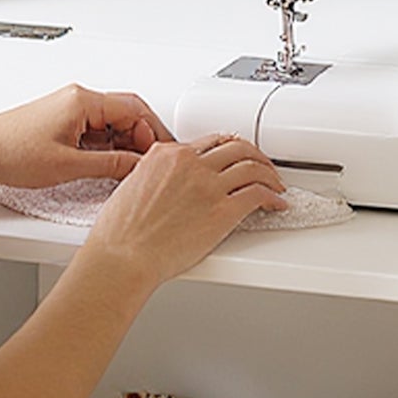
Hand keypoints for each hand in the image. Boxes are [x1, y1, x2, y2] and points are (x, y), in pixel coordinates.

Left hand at [0, 84, 174, 190]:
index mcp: (83, 100)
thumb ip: (110, 166)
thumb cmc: (10, 151)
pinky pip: (95, 130)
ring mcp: (68, 109)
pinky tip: (107, 166)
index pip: (135, 110)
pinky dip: (106, 147)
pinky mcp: (60, 122)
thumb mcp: (69, 165)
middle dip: (142, 138)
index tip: (160, 155)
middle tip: (150, 163)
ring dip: (124, 144)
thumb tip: (137, 167)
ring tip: (129, 169)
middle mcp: (77, 99)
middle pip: (126, 113)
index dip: (153, 134)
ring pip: (110, 123)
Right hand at [85, 135, 287, 289]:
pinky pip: (258, 195)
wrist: (123, 256)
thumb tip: (169, 183)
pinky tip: (276, 203)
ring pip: (252, 166)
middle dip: (254, 155)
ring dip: (269, 175)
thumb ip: (156, 175)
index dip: (228, 149)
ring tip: (275, 184)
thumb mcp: (132, 185)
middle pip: (236, 147)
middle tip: (262, 166)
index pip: (209, 141)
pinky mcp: (222, 211)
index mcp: (166, 155)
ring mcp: (208, 186)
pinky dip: (273, 197)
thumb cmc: (121, 233)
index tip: (234, 158)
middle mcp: (190, 164)